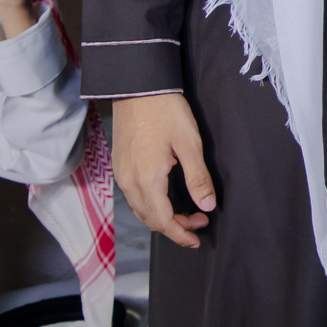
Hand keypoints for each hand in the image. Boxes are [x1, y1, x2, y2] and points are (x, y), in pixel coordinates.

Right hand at [114, 92, 215, 248]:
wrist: (138, 88)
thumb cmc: (166, 112)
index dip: (180, 234)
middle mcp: (129, 182)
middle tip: (199, 222)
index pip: (162, 221)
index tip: (197, 239)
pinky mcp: (119, 165)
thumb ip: (198, 178)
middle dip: (174, 226)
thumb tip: (206, 206)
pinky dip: (151, 204)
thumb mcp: (189, 144)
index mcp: (147, 180)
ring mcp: (121, 174)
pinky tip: (167, 197)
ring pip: (141, 209)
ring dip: (163, 216)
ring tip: (188, 211)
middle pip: (150, 219)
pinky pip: (134, 196)